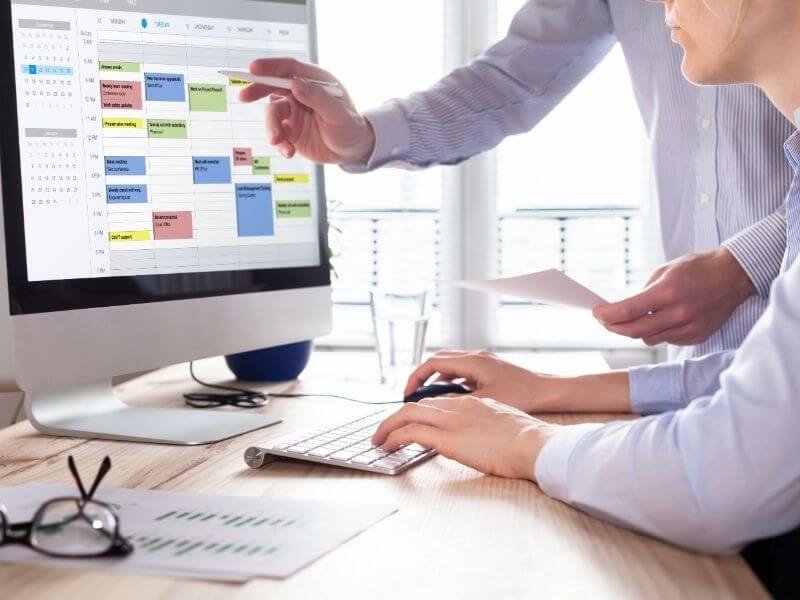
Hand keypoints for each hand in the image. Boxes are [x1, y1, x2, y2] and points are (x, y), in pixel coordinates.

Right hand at [238, 58, 375, 164]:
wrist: (352, 151)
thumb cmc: (350, 127)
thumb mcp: (338, 113)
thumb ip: (317, 98)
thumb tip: (296, 83)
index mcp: (314, 81)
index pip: (289, 68)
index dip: (270, 66)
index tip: (253, 69)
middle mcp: (301, 93)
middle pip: (273, 85)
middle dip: (257, 90)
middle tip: (244, 96)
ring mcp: (294, 112)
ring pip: (272, 114)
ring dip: (272, 128)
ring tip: (278, 142)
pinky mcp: (290, 130)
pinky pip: (277, 134)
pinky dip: (280, 143)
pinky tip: (289, 152)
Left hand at [371, 396, 558, 479]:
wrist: (533, 444)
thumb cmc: (528, 441)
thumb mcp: (504, 425)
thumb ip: (486, 425)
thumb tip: (481, 437)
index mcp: (473, 403)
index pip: (437, 402)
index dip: (419, 412)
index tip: (409, 421)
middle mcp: (458, 407)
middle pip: (417, 406)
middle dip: (397, 417)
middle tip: (385, 430)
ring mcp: (451, 420)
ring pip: (407, 415)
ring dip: (388, 427)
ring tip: (378, 440)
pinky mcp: (446, 437)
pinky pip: (409, 432)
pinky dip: (393, 437)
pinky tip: (386, 446)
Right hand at [404, 350, 561, 413]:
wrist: (547, 390)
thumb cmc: (522, 395)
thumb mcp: (485, 401)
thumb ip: (458, 402)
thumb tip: (435, 408)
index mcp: (472, 361)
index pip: (433, 363)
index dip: (416, 377)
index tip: (407, 393)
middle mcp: (476, 356)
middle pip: (438, 360)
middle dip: (423, 377)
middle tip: (412, 395)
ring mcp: (482, 361)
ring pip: (450, 365)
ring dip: (437, 379)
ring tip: (428, 398)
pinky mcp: (488, 369)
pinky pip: (462, 371)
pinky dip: (451, 381)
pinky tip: (451, 398)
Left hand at [593, 248, 755, 345]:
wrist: (733, 277)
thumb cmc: (697, 269)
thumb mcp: (664, 271)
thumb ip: (643, 292)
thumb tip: (622, 309)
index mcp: (667, 293)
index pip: (627, 311)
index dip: (607, 315)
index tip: (596, 313)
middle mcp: (678, 313)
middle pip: (633, 331)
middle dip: (613, 327)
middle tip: (604, 320)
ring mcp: (688, 328)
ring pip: (648, 338)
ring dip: (635, 330)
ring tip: (631, 318)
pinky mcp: (696, 337)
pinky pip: (666, 340)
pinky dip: (656, 332)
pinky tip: (658, 320)